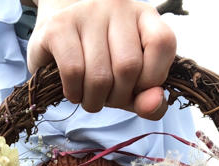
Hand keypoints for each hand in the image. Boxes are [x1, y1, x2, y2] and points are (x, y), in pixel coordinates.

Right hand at [27, 0, 175, 119]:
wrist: (56, 45)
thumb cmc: (102, 68)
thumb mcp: (133, 88)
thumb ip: (150, 102)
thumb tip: (153, 103)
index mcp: (144, 16)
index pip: (163, 43)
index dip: (152, 78)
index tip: (137, 88)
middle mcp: (118, 6)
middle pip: (128, 66)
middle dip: (118, 98)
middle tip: (108, 97)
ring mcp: (86, 13)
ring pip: (100, 76)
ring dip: (94, 101)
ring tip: (90, 97)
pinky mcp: (58, 26)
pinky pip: (73, 72)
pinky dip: (75, 94)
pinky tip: (74, 92)